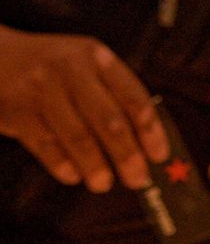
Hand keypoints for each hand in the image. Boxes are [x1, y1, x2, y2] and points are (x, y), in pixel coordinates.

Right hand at [0, 28, 168, 191]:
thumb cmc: (52, 69)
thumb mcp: (86, 67)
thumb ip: (114, 98)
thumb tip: (146, 149)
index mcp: (97, 58)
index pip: (135, 98)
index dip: (152, 132)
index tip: (159, 156)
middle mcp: (71, 69)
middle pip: (110, 121)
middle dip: (128, 156)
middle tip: (138, 180)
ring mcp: (41, 89)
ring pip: (78, 137)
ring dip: (96, 166)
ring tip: (104, 184)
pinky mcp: (16, 110)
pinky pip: (46, 145)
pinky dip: (63, 164)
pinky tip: (73, 176)